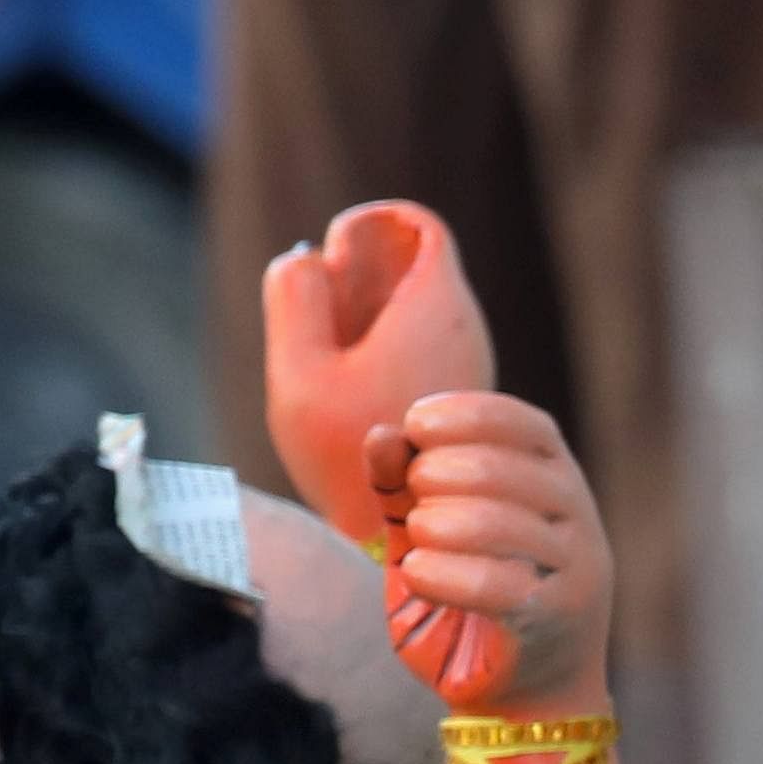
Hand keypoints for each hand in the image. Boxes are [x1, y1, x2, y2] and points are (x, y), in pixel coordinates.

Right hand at [256, 200, 494, 553]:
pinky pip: (423, 350)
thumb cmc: (345, 454)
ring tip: (327, 355)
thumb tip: (306, 257)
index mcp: (436, 303)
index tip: (332, 259)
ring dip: (370, 316)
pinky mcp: (461, 400)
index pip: (416, 225)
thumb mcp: (299, 369)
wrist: (405, 537)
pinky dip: (385, 350)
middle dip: (362, 274)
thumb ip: (293, 298)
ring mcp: (469, 365)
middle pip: (416, 266)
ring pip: (419, 311)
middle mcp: (465, 328)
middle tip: (318, 312)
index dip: (369, 227)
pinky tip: (349, 390)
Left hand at [378, 390, 611, 713]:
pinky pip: (495, 585)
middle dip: (440, 473)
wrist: (528, 699)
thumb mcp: (429, 538)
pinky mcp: (556, 618)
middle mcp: (576, 516)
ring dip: (438, 524)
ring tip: (415, 539)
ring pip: (499, 522)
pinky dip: (443, 574)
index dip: (469, 413)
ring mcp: (575, 567)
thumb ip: (403, 488)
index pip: (523, 425)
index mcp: (555, 480)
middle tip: (411, 501)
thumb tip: (381, 434)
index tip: (416, 423)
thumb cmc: (472, 605)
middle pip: (504, 468)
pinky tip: (415, 574)